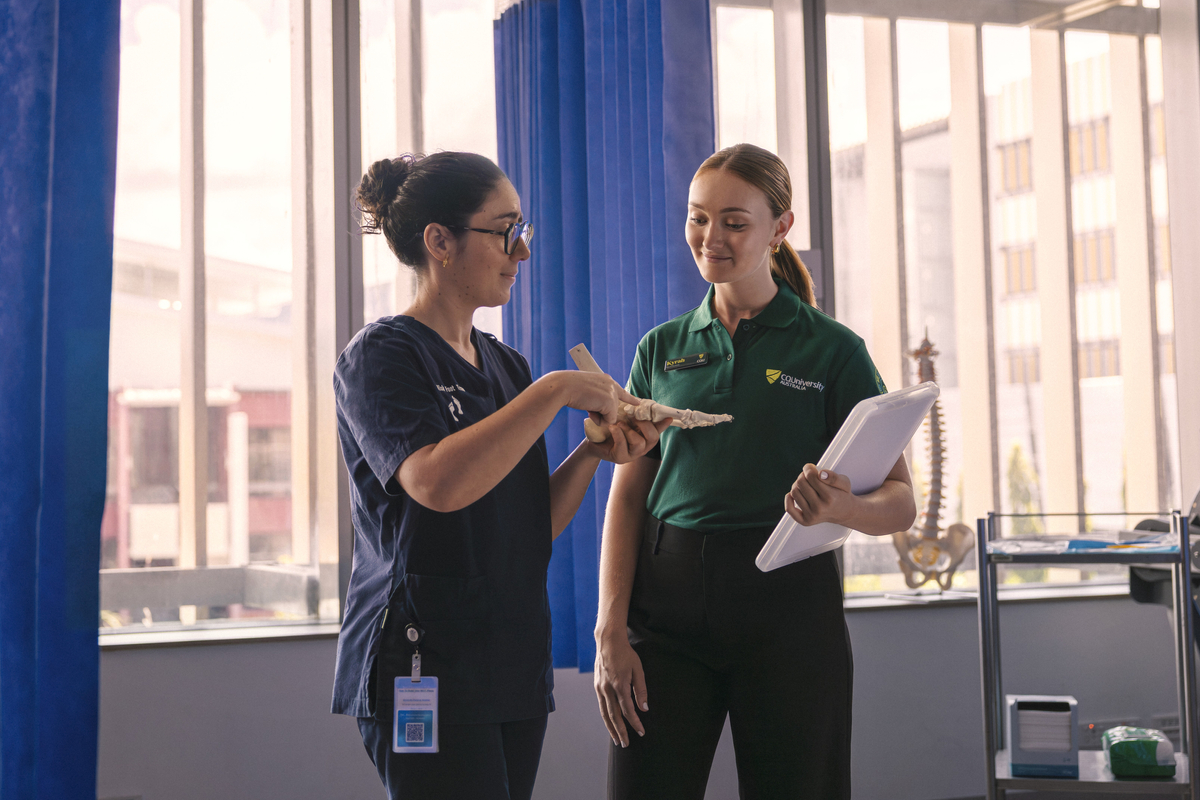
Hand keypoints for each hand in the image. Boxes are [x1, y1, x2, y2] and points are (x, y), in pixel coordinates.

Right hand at [546, 371, 641, 424]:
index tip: (638, 403)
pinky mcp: (610, 402)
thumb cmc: (569, 389)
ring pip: (611, 415)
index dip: (630, 399)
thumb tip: (603, 412)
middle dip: (601, 412)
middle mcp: (611, 384)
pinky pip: (609, 421)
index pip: (621, 391)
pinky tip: (589, 411)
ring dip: (598, 416)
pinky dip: (599, 420)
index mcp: (606, 379)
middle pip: (613, 408)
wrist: (563, 387)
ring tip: (586, 406)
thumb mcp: (587, 390)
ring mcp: (611, 392)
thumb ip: (597, 397)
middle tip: (587, 406)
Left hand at [586, 417, 669, 463]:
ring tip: (619, 423)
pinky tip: (612, 427)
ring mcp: (632, 455)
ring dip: (629, 430)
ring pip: (639, 443)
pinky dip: (618, 433)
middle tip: (633, 416)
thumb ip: (636, 415)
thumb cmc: (612, 429)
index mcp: (645, 438)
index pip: (658, 431)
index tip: (668, 417)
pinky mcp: (620, 457)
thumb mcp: (625, 420)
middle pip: (653, 438)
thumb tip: (644, 403)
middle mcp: (642, 448)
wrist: (595, 441)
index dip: (663, 424)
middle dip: (644, 425)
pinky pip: (623, 445)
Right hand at [593, 630, 647, 747]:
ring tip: (617, 740)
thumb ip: (641, 690)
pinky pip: (601, 706)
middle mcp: (608, 689)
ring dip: (611, 728)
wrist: (608, 642)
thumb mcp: (638, 669)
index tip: (641, 732)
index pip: (628, 710)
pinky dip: (606, 717)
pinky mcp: (597, 686)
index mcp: (620, 685)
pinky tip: (610, 723)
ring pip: (605, 713)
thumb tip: (644, 708)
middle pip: (614, 716)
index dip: (635, 723)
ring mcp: (600, 688)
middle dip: (621, 731)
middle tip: (626, 744)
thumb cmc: (626, 654)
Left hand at [784, 463, 854, 526]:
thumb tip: (821, 474)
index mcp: (830, 497)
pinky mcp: (806, 521)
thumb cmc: (842, 494)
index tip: (811, 467)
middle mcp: (819, 508)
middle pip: (800, 483)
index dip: (809, 468)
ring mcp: (812, 516)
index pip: (811, 476)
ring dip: (798, 485)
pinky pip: (789, 508)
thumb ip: (834, 477)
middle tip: (809, 477)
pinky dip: (789, 499)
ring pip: (794, 492)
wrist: (844, 512)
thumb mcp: (845, 483)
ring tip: (806, 485)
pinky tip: (795, 494)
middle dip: (803, 476)